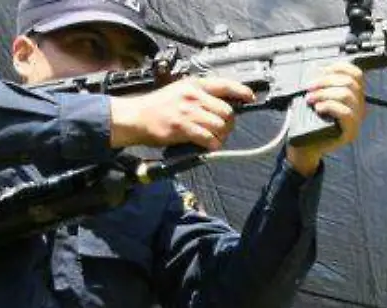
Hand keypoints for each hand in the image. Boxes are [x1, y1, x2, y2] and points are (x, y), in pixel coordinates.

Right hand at [111, 77, 255, 150]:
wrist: (135, 116)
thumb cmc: (158, 107)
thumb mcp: (180, 91)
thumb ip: (201, 96)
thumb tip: (225, 105)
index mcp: (193, 84)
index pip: (225, 84)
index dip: (241, 91)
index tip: (250, 97)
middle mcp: (192, 95)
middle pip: (227, 111)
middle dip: (229, 123)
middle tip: (222, 129)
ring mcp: (188, 111)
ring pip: (220, 125)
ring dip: (221, 135)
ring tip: (213, 137)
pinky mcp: (183, 127)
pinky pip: (209, 138)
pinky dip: (212, 144)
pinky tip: (207, 144)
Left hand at [287, 63, 366, 175]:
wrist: (307, 145)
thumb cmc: (312, 121)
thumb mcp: (318, 98)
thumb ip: (322, 84)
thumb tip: (316, 69)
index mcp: (354, 96)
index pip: (356, 74)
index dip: (338, 68)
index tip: (321, 71)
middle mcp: (359, 107)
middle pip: (349, 82)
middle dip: (325, 81)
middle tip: (309, 87)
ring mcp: (357, 120)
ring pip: (347, 95)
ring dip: (324, 93)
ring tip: (310, 99)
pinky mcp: (351, 131)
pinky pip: (345, 112)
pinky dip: (329, 106)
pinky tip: (318, 108)